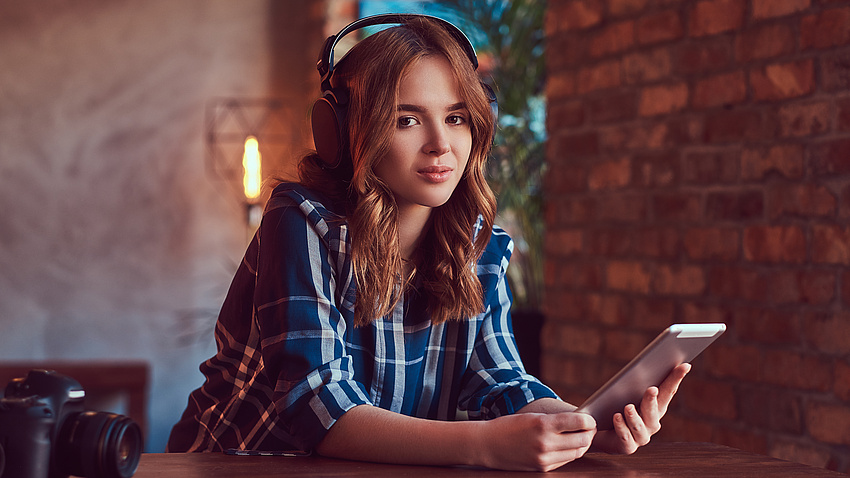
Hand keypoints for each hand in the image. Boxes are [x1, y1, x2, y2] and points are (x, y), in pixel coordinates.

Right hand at [477, 411, 595, 470]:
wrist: (488, 444)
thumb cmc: (510, 426)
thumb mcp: (533, 417)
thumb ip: (555, 421)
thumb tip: (580, 422)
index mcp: (543, 424)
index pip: (579, 422)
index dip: (589, 420)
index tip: (590, 419)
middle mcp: (546, 442)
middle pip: (582, 440)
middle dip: (589, 433)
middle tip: (589, 428)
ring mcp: (544, 458)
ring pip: (577, 452)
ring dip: (582, 444)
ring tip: (580, 437)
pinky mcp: (542, 468)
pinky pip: (565, 461)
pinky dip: (570, 453)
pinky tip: (567, 446)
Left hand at [592, 363, 690, 454]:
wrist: (600, 432)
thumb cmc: (616, 407)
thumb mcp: (626, 392)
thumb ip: (636, 381)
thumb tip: (644, 364)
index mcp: (656, 408)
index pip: (668, 392)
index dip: (676, 379)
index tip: (685, 365)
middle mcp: (652, 424)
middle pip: (655, 412)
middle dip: (653, 400)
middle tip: (651, 389)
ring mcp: (641, 437)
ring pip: (640, 427)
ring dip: (635, 417)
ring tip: (628, 407)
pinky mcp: (627, 446)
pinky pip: (625, 437)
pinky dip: (621, 427)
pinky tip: (616, 417)